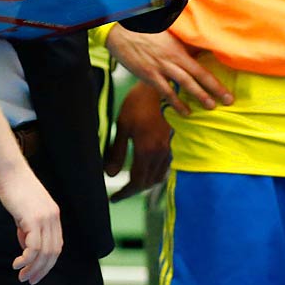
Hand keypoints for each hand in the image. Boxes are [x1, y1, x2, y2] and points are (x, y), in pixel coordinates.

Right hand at [0, 165, 61, 284]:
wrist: (9, 170)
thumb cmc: (14, 187)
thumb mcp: (24, 211)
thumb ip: (27, 228)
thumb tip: (26, 246)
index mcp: (53, 216)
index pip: (56, 246)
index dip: (47, 263)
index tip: (36, 273)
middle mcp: (53, 218)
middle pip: (53, 253)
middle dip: (41, 270)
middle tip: (29, 280)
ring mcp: (45, 218)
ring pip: (44, 253)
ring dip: (33, 268)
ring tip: (22, 276)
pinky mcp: (33, 219)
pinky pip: (33, 247)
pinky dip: (26, 259)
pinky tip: (17, 264)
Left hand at [103, 83, 171, 198]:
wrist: (163, 86)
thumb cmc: (139, 103)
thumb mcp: (123, 125)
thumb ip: (116, 151)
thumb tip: (109, 175)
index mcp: (146, 151)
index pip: (136, 182)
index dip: (124, 193)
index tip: (113, 199)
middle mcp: (161, 154)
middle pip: (147, 183)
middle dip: (133, 190)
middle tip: (120, 193)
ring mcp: (170, 149)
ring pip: (157, 177)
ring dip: (144, 183)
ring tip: (131, 184)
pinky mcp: (174, 144)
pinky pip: (164, 167)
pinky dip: (153, 174)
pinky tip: (145, 169)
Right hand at [107, 25, 230, 114]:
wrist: (121, 32)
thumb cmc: (144, 33)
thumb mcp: (167, 36)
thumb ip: (181, 46)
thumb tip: (198, 52)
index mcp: (179, 49)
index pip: (202, 66)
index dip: (216, 79)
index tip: (228, 90)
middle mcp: (173, 59)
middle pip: (198, 75)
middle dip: (214, 89)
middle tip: (228, 101)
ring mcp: (161, 67)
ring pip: (184, 83)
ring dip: (198, 95)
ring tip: (211, 107)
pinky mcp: (148, 74)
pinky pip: (165, 91)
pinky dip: (176, 102)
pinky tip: (185, 112)